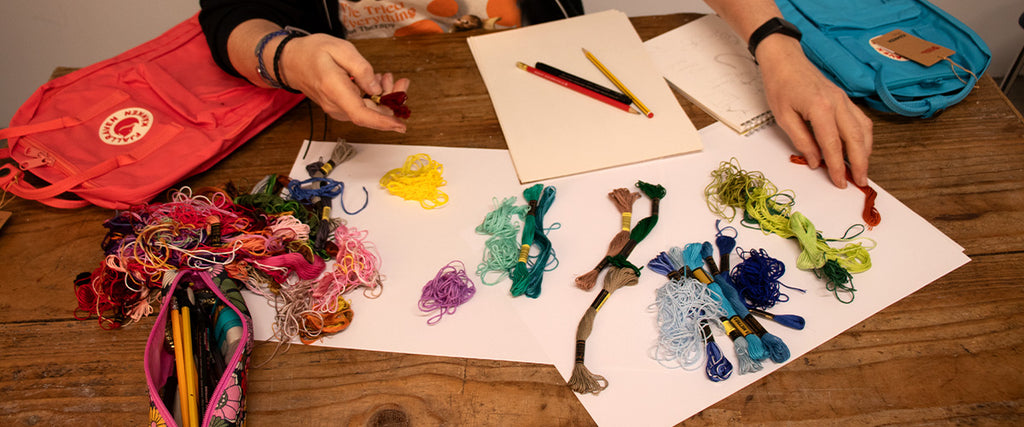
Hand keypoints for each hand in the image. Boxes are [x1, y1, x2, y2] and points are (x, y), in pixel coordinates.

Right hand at [280, 34, 408, 132]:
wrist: (291, 61)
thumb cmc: (312, 53)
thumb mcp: (340, 49)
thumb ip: (361, 69)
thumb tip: (376, 88)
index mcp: (335, 91)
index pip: (361, 115)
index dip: (383, 122)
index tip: (400, 125)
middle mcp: (336, 106)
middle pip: (371, 113)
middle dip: (392, 100)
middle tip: (402, 82)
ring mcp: (338, 109)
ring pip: (369, 111)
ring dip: (383, 96)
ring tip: (385, 76)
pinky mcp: (341, 108)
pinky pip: (363, 107)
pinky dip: (374, 96)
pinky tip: (375, 81)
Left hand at [756, 36, 872, 187]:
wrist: (785, 59)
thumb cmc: (780, 85)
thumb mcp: (783, 117)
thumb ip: (802, 140)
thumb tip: (815, 162)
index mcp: (821, 108)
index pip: (833, 145)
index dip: (837, 167)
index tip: (840, 182)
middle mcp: (838, 103)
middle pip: (856, 139)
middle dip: (860, 163)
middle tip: (861, 182)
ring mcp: (844, 100)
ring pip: (864, 129)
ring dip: (865, 151)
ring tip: (862, 169)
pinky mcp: (845, 99)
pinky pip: (861, 120)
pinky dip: (863, 137)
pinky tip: (859, 149)